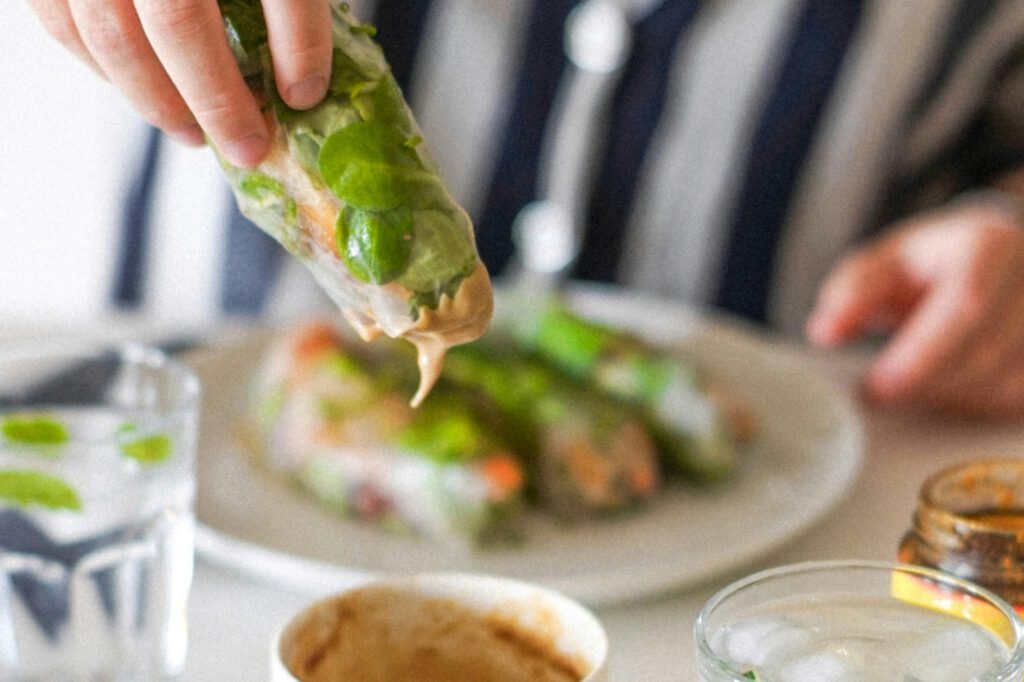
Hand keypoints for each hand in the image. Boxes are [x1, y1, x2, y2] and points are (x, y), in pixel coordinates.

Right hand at [26, 0, 333, 165]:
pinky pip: (57, 17)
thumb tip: (304, 68)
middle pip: (178, 19)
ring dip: (155, 98)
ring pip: (110, 32)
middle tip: (249, 146)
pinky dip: (98, 65)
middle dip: (218, 98)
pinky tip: (136, 89)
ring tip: (193, 132)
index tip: (305, 94)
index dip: (298, 43)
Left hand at [806, 198, 1023, 417]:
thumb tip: (824, 332)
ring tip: (913, 385)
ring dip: (952, 398)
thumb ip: (851, 293)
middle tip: (883, 393)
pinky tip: (950, 391)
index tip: (878, 386)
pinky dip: (979, 406)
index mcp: (990, 243)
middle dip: (929, 383)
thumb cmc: (931, 262)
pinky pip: (1020, 400)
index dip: (921, 354)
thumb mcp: (883, 262)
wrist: (991, 256)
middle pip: (988, 350)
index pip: (966, 304)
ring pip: (1008, 383)